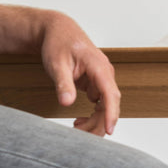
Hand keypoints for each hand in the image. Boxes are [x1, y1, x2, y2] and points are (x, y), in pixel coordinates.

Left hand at [39, 13, 120, 135]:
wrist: (57, 31)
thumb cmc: (57, 44)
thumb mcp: (56, 64)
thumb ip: (63, 84)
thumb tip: (67, 102)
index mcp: (98, 66)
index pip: (110, 93)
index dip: (111, 113)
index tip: (109, 130)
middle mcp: (105, 73)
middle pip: (109, 104)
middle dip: (98, 123)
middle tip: (80, 135)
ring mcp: (102, 79)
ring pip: (105, 107)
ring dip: (94, 121)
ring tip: (76, 128)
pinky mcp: (97, 84)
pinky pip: (100, 104)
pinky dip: (92, 116)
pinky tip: (78, 121)